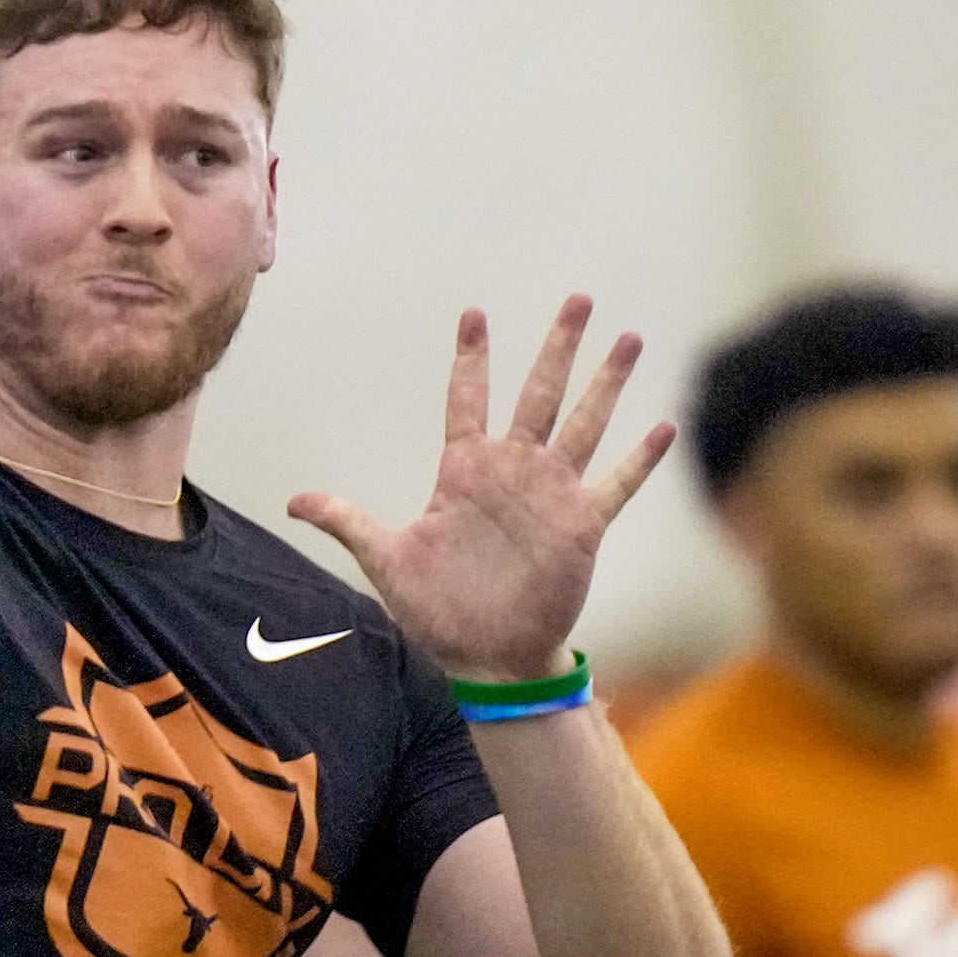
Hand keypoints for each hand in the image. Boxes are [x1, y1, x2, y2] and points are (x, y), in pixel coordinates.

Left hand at [290, 297, 673, 681]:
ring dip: (607, 383)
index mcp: (464, 471)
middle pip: (539, 393)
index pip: (467, 399)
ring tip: (629, 339)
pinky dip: (639, 458)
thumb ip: (348, 522)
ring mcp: (551, 495)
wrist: (486, 657)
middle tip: (578, 299)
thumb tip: (293, 502)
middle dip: (558, 346)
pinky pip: (616, 484)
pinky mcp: (583, 526)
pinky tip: (664, 426)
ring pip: (584, 425)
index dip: (471, 358)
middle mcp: (512, 471)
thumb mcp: (386, 561)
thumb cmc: (436, 610)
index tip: (473, 313)